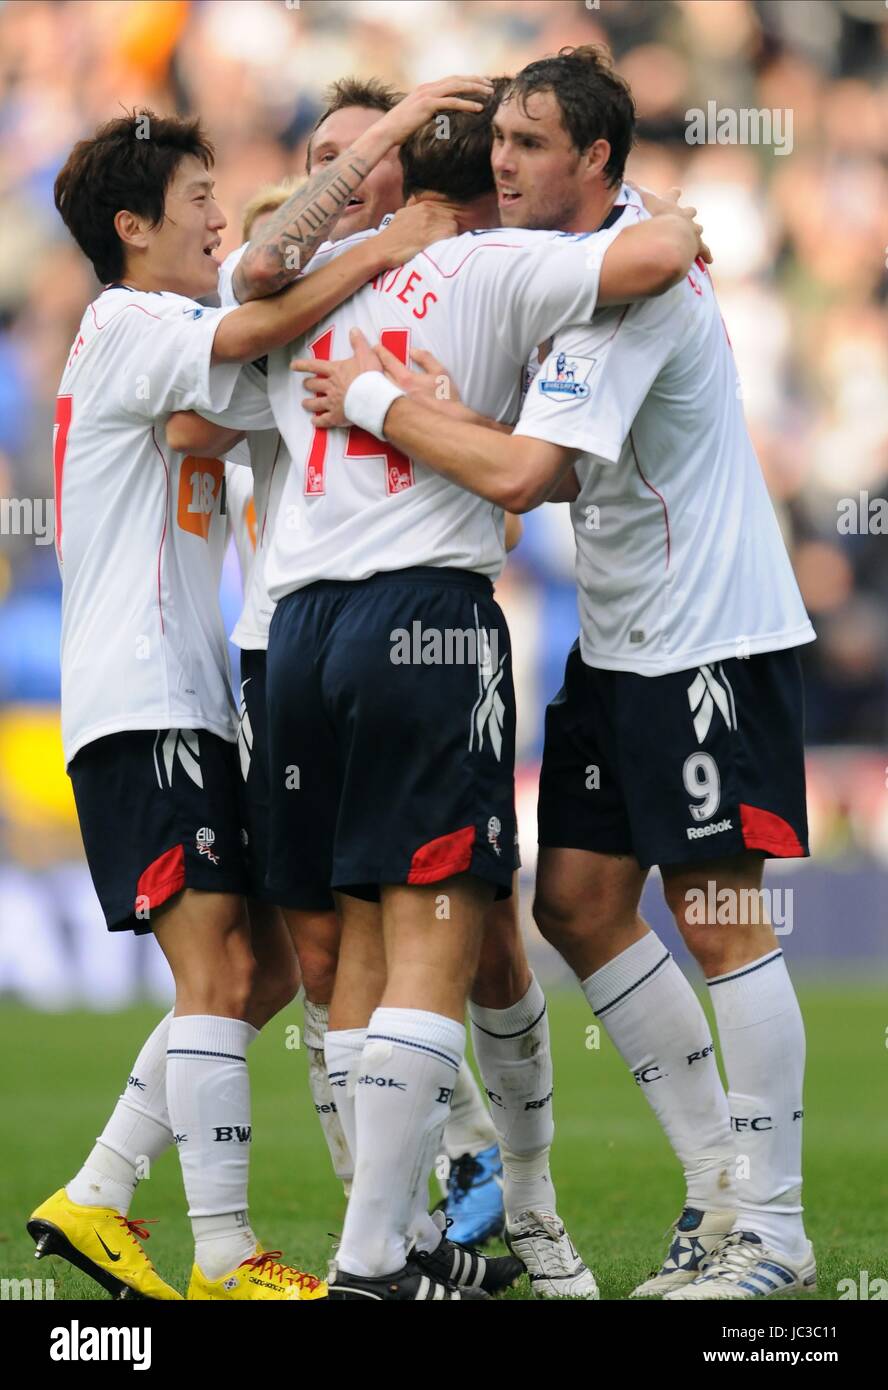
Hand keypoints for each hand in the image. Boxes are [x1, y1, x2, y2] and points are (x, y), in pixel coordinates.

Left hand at [291, 327, 382, 427]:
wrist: (373, 398)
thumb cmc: (370, 376)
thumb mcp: (366, 354)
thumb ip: (358, 342)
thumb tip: (353, 330)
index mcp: (335, 371)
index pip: (314, 366)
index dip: (302, 365)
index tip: (292, 366)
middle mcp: (330, 386)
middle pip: (314, 385)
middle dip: (308, 384)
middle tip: (305, 384)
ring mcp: (332, 403)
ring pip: (315, 403)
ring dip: (308, 403)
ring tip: (305, 403)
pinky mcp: (337, 417)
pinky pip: (324, 420)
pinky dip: (318, 421)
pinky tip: (314, 422)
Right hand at [375, 202, 457, 268]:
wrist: (382, 248)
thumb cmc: (392, 237)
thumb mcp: (401, 215)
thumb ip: (412, 208)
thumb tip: (414, 202)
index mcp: (422, 205)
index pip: (444, 211)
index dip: (445, 222)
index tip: (442, 232)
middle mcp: (427, 211)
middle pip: (451, 218)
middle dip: (449, 229)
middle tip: (444, 240)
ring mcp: (430, 222)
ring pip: (453, 226)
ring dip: (450, 236)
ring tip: (443, 245)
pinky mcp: (431, 235)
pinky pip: (450, 235)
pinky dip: (450, 241)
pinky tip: (443, 247)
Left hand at [375, 341, 461, 410]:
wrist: (448, 422)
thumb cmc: (446, 397)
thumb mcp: (440, 372)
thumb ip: (425, 358)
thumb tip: (412, 350)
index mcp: (406, 380)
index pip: (388, 361)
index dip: (381, 351)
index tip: (376, 347)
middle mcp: (396, 392)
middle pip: (379, 374)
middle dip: (373, 363)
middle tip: (370, 357)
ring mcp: (394, 405)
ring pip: (378, 388)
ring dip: (373, 378)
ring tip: (371, 372)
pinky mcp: (394, 416)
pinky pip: (381, 401)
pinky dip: (377, 393)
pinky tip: (377, 390)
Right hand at [377, 74, 493, 148]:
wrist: (386, 131)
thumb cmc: (400, 128)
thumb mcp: (418, 117)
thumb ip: (430, 112)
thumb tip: (440, 116)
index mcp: (426, 89)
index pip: (451, 80)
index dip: (467, 80)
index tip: (481, 83)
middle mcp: (427, 88)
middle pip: (456, 79)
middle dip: (475, 81)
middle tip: (490, 85)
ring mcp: (427, 95)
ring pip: (456, 87)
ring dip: (475, 89)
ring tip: (489, 93)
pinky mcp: (427, 105)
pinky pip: (452, 102)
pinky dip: (467, 104)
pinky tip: (479, 108)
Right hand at [632, 183, 711, 263]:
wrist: (671, 238)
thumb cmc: (655, 221)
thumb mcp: (642, 205)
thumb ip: (634, 193)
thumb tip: (625, 181)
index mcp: (670, 207)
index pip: (672, 196)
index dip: (673, 194)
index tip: (677, 190)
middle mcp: (684, 216)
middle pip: (690, 211)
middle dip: (689, 212)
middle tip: (691, 211)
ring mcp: (692, 231)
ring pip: (698, 229)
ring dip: (696, 231)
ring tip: (697, 234)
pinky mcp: (698, 246)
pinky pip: (704, 250)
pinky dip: (706, 254)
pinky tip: (709, 259)